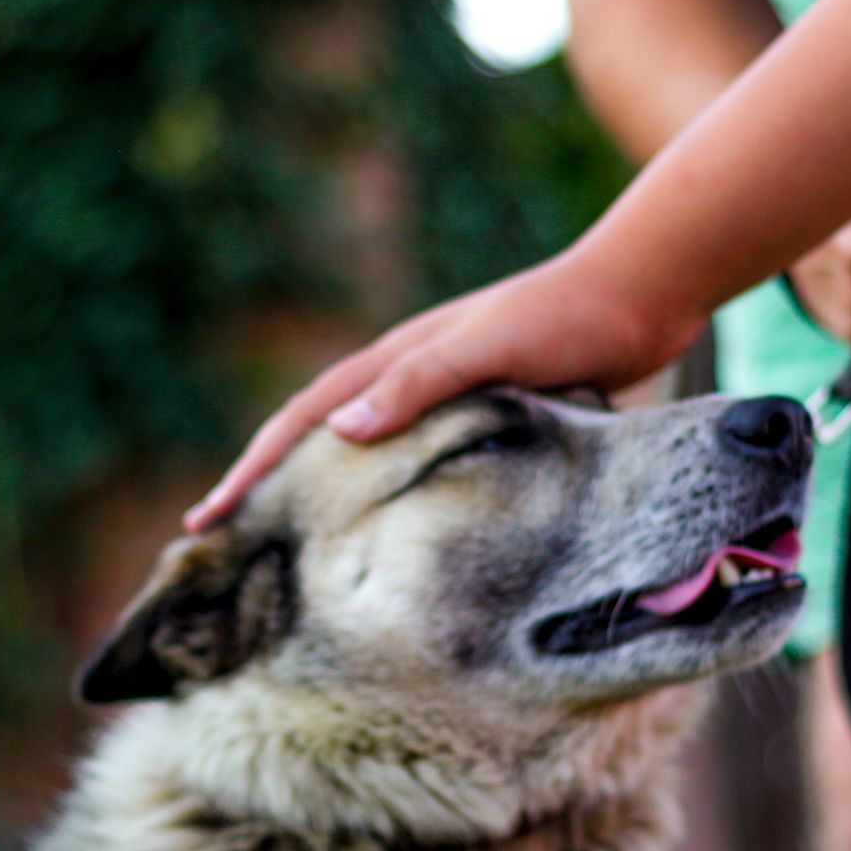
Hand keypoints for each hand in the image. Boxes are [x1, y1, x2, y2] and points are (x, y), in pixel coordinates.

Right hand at [184, 250, 705, 530]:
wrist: (644, 297)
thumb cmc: (563, 317)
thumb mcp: (486, 346)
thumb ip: (419, 385)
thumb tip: (339, 433)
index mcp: (397, 361)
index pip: (303, 421)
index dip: (252, 469)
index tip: (206, 517)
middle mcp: (411, 382)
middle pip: (320, 441)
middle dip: (268, 488)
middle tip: (224, 544)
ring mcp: (446, 403)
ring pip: (367, 461)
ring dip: (324, 499)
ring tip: (292, 553)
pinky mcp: (488, 425)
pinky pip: (419, 471)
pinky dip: (388, 503)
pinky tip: (393, 539)